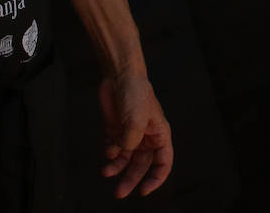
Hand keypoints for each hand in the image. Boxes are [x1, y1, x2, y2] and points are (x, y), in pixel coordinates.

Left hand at [98, 73, 173, 198]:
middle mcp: (145, 137)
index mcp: (159, 134)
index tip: (144, 191)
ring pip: (125, 160)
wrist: (119, 75)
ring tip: (106, 172)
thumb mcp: (136, 120)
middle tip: (119, 193)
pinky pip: (112, 149)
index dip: (156, 179)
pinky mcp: (115, 129)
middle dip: (131, 179)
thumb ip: (130, 141)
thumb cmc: (135, 93)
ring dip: (116, 168)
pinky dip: (109, 153)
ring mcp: (129, 133)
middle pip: (141, 166)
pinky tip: (107, 150)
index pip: (163, 163)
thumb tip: (121, 153)